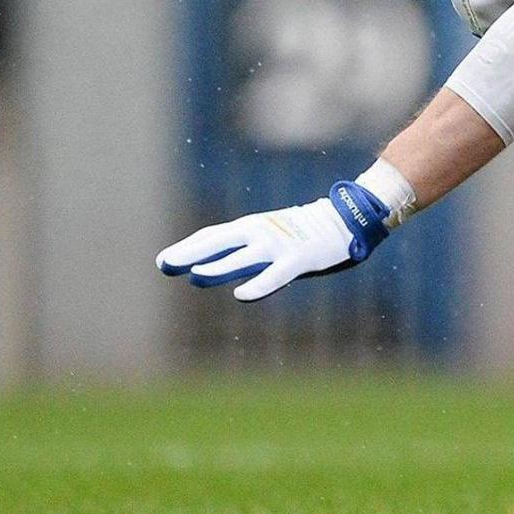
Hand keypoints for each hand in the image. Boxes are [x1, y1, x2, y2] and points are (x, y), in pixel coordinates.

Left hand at [156, 182, 393, 301]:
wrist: (349, 218)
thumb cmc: (307, 231)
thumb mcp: (271, 237)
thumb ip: (244, 254)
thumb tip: (212, 270)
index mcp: (253, 227)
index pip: (213, 237)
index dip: (188, 248)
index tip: (164, 262)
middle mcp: (261, 233)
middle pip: (220, 242)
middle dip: (191, 253)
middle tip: (165, 265)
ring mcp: (280, 245)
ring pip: (244, 257)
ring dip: (219, 267)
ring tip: (194, 276)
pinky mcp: (300, 258)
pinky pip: (277, 274)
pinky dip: (259, 284)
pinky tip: (242, 295)